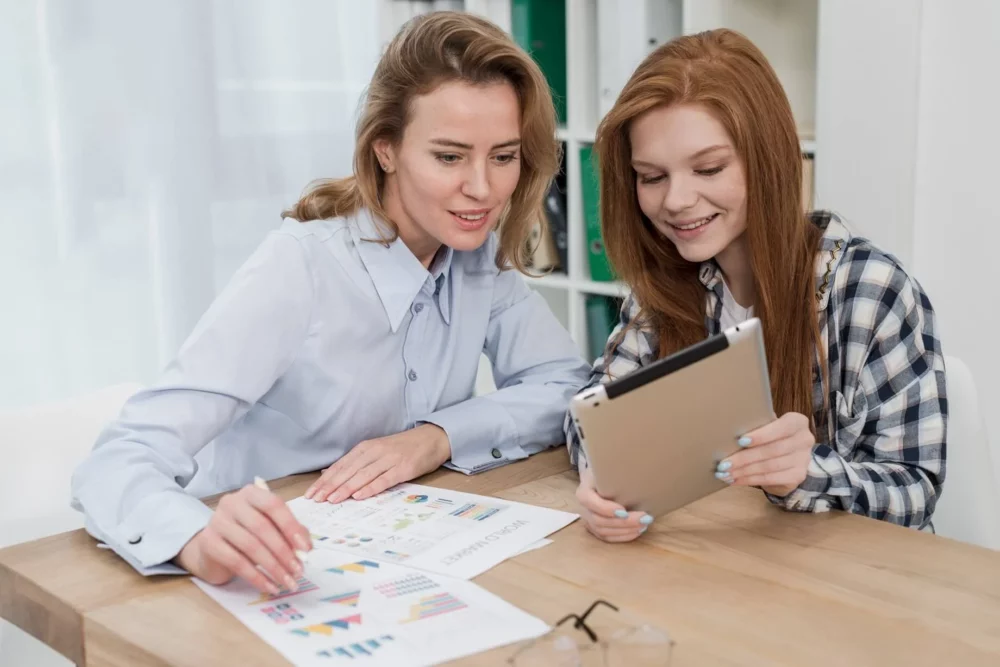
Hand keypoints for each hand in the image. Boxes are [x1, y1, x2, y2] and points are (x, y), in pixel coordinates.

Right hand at [175, 484, 311, 594]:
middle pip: (262, 527)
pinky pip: (236, 562)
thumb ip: (290, 532)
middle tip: (298, 571)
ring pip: (250, 546)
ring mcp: (217, 521)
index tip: (306, 549)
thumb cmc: (248, 534)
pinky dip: (256, 577)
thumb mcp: (271, 528)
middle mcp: (232, 503)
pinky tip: (269, 587)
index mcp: (252, 493)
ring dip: (273, 567)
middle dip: (284, 552)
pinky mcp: (208, 543)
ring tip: (287, 582)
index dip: (291, 527)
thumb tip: (306, 549)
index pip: (273, 505)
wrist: (214, 548)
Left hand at [305, 424, 451, 502]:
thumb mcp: (376, 451)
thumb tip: (328, 474)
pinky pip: (384, 479)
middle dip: (331, 485)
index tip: (311, 492)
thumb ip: (354, 462)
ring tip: (332, 499)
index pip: (341, 465)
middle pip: (349, 470)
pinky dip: (371, 487)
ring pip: (363, 475)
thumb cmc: (402, 448)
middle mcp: (375, 452)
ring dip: (346, 488)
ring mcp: (390, 459)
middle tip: (316, 499)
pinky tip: (359, 495)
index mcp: (366, 448)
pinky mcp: (404, 468)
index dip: (325, 480)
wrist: (432, 438)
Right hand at [575, 463, 651, 542]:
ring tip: (644, 524)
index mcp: (584, 491)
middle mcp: (584, 508)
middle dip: (623, 522)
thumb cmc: (609, 472)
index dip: (605, 509)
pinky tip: (637, 531)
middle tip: (644, 517)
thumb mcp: (609, 467)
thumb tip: (637, 468)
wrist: (604, 479)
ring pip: (604, 532)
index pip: (589, 502)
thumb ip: (617, 470)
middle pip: (599, 520)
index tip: (624, 510)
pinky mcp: (597, 529)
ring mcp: (589, 520)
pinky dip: (623, 536)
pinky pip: (608, 538)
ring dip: (625, 531)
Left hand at [717, 412, 815, 496]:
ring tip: (725, 473)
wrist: (788, 457)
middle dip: (744, 458)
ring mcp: (803, 460)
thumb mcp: (768, 425)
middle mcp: (804, 440)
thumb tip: (731, 425)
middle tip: (723, 464)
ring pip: (768, 466)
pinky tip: (735, 480)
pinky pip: (770, 479)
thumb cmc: (772, 436)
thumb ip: (757, 423)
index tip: (740, 441)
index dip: (761, 435)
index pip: (782, 427)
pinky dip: (749, 480)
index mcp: (797, 422)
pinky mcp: (797, 476)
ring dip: (743, 471)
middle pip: (771, 450)